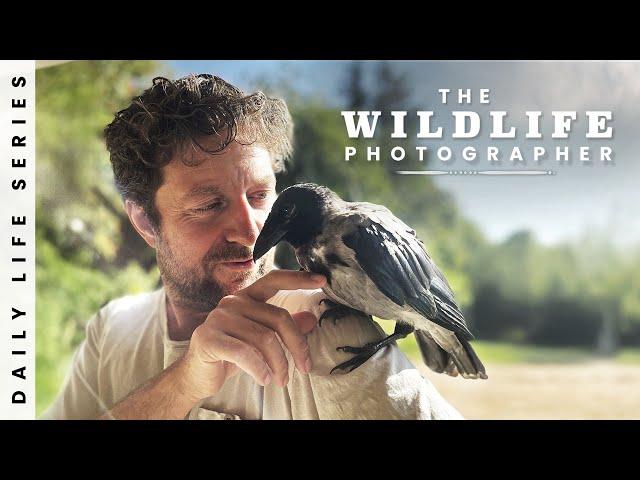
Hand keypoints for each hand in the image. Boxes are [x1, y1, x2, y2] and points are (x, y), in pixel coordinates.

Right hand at [179, 270, 326, 401]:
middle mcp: (232, 302)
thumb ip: (283, 327)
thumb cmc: (231, 356)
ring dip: (279, 364)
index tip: (322, 280)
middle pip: (278, 318)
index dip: (298, 278)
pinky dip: (260, 369)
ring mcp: (219, 318)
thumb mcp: (261, 341)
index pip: (274, 280)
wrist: (197, 376)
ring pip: (265, 338)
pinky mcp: (208, 338)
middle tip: (304, 367)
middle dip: (297, 346)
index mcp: (246, 297)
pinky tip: (266, 379)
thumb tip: (312, 319)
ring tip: (282, 380)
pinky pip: (244, 353)